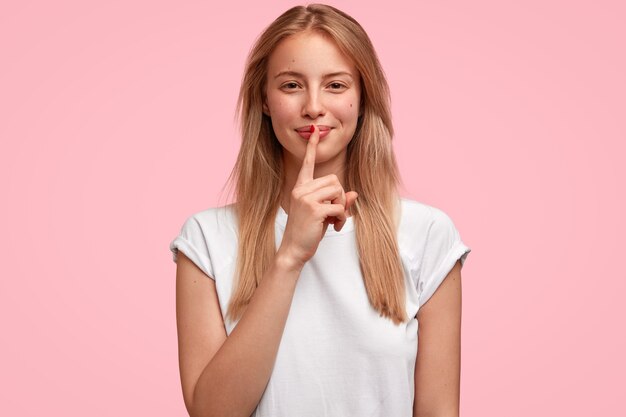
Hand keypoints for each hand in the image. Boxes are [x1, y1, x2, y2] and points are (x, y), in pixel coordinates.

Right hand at [277, 124, 358, 267]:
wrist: (293, 250)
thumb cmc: (307, 232)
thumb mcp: (323, 214)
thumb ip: (337, 201)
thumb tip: (354, 194)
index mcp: (300, 188)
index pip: (307, 164)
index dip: (312, 148)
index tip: (315, 131)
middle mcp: (301, 190)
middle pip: (334, 180)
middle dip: (340, 197)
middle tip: (334, 214)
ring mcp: (306, 198)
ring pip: (338, 191)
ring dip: (341, 207)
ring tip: (334, 220)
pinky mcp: (314, 209)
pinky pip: (339, 206)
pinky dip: (341, 218)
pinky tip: (334, 226)